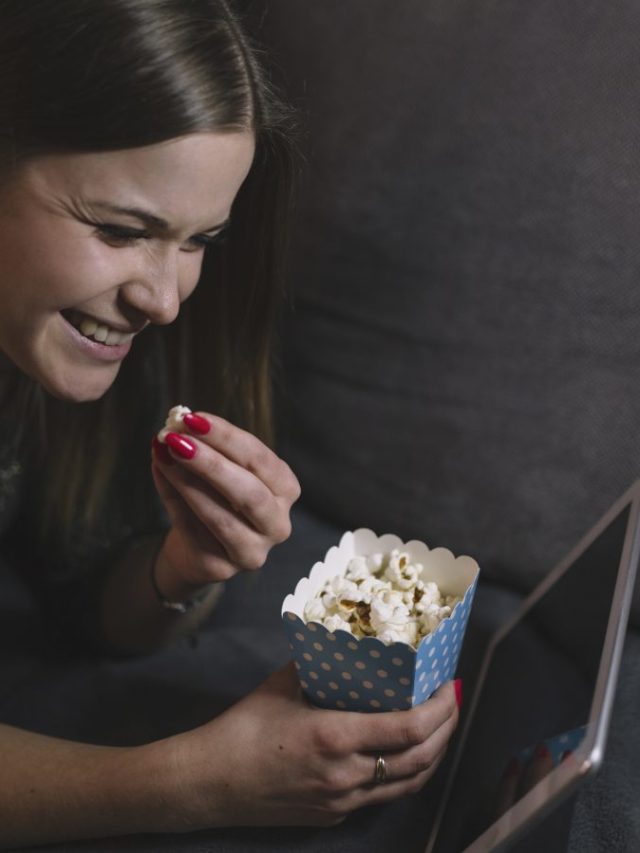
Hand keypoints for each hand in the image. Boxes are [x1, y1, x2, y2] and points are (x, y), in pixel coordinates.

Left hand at [150, 412, 299, 589]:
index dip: (226, 437)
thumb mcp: (217, 468)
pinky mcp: (221, 567)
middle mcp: (277, 523)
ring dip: (188, 482)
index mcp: (285, 489)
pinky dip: (173, 498)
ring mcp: (252, 551)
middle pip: (250, 492)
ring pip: (222, 517)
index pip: (259, 459)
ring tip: (164, 454)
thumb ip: (202, 448)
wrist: (197, 546)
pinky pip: (194, 530)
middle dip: (212, 462)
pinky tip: (161, 472)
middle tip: (178, 438)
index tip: (194, 418)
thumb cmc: (215, 497)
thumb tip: (176, 427)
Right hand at [165, 664, 458, 828]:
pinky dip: (407, 773)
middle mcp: (347, 776)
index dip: (439, 708)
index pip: (409, 729)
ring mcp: (343, 801)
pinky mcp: (335, 815)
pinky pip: (385, 795)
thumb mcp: (285, 685)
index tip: (450, 684)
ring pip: (409, 783)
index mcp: (335, 737)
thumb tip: (348, 644)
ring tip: (441, 725)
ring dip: (434, 754)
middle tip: (454, 700)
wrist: (211, 782)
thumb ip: (322, 666)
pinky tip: (406, 753)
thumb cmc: (244, 728)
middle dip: (447, 728)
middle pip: (421, 758)